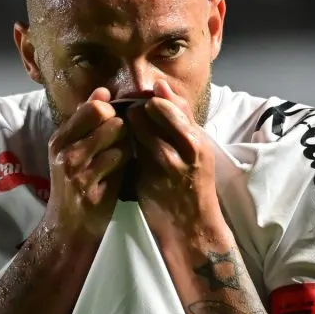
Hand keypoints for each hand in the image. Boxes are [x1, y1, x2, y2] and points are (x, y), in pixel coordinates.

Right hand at [45, 88, 132, 239]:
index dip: (113, 112)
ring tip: (124, 156)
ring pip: (118, 137)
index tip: (117, 124)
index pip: (93, 107)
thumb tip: (102, 91)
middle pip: (109, 118)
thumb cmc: (74, 185)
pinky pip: (120, 161)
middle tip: (123, 142)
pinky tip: (125, 171)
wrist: (68, 227)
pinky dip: (128, 162)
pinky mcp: (91, 188)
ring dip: (128, 144)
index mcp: (60, 139)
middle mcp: (65, 152)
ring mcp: (77, 171)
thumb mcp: (72, 151)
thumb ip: (87, 122)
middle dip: (123, 127)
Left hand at [128, 80, 223, 251]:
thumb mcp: (191, 151)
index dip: (151, 97)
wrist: (191, 225)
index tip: (137, 100)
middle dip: (136, 107)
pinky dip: (122, 144)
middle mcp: (189, 147)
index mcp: (198, 138)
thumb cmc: (188, 185)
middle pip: (156, 109)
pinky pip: (132, 151)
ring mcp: (170, 163)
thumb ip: (177, 122)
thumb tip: (160, 87)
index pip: (174, 102)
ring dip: (126, 124)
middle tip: (124, 111)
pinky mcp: (152, 178)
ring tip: (121, 129)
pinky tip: (116, 146)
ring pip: (142, 128)